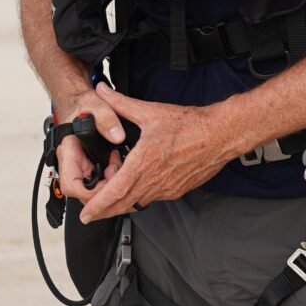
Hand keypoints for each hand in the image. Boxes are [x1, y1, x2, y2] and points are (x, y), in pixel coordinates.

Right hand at [52, 86, 127, 202]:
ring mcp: (79, 164)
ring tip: (117, 166)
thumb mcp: (98, 106)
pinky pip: (96, 178)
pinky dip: (109, 176)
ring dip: (107, 183)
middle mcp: (71, 162)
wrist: (80, 102)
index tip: (108, 184)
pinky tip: (116, 164)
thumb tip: (117, 136)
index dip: (90, 192)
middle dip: (103, 188)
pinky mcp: (87, 164)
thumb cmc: (83, 104)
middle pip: (82, 191)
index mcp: (68, 152)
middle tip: (117, 172)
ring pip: (90, 187)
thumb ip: (107, 119)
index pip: (72, 186)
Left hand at [78, 83, 237, 222]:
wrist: (220, 135)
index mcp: (144, 163)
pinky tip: (138, 184)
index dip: (97, 205)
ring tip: (112, 192)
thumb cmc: (190, 125)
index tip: (85, 214)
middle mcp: (155, 181)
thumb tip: (102, 91)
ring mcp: (167, 188)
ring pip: (137, 203)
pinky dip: (140, 196)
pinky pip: (153, 198)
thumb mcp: (151, 112)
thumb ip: (121, 103)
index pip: (115, 192)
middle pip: (123, 205)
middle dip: (104, 210)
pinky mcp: (177, 190)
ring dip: (122, 201)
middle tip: (90, 213)